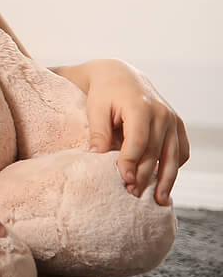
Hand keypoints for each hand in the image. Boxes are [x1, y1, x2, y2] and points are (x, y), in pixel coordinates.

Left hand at [80, 58, 189, 204]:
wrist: (121, 75)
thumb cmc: (104, 93)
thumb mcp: (96, 109)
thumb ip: (98, 133)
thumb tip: (95, 158)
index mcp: (141, 108)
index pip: (138, 142)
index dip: (131, 163)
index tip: (124, 181)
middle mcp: (162, 114)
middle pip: (155, 152)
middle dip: (145, 176)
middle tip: (133, 195)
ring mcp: (173, 120)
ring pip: (172, 156)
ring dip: (166, 180)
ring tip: (158, 200)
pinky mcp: (177, 125)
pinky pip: (181, 151)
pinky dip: (174, 166)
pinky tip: (164, 181)